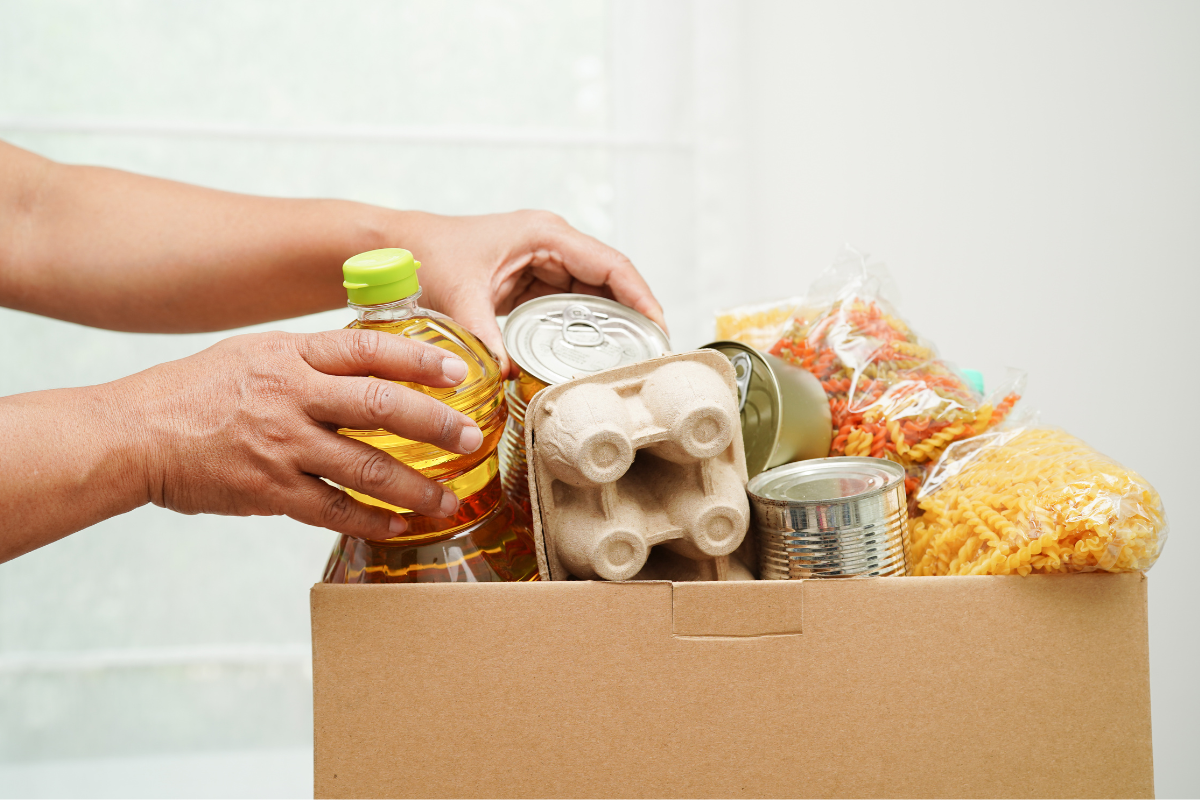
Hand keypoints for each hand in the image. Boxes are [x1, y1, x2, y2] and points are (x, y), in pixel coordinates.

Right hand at [124, 329, 481, 539]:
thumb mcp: (255, 354)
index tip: (459, 371)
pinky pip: (332, 508)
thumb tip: (371, 365)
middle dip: (435, 424)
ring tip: (449, 500)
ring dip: (415, 486)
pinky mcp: (269, 490)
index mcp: (290, 356)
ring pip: (365, 466)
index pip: (369, 349)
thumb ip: (311, 360)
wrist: (134, 435)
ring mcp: (282, 445)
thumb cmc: (196, 392)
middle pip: (381, 406)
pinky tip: (398, 525)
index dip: (420, 359)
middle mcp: (291, 397)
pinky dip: (370, 519)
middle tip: (472, 438)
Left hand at [399, 210, 667, 376]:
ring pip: (593, 295)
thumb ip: (483, 336)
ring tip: (629, 361)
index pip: (611, 264)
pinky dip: (583, 329)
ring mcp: (543, 262)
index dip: (641, 297)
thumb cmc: (425, 254)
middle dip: (632, 317)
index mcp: (544, 234)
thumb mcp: (458, 295)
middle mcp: (551, 244)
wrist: (396, 247)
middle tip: (650, 356)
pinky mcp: (531, 282)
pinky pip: (570, 306)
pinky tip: (592, 357)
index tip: (658, 330)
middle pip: (610, 281)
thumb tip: (506, 377)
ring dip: (610, 325)